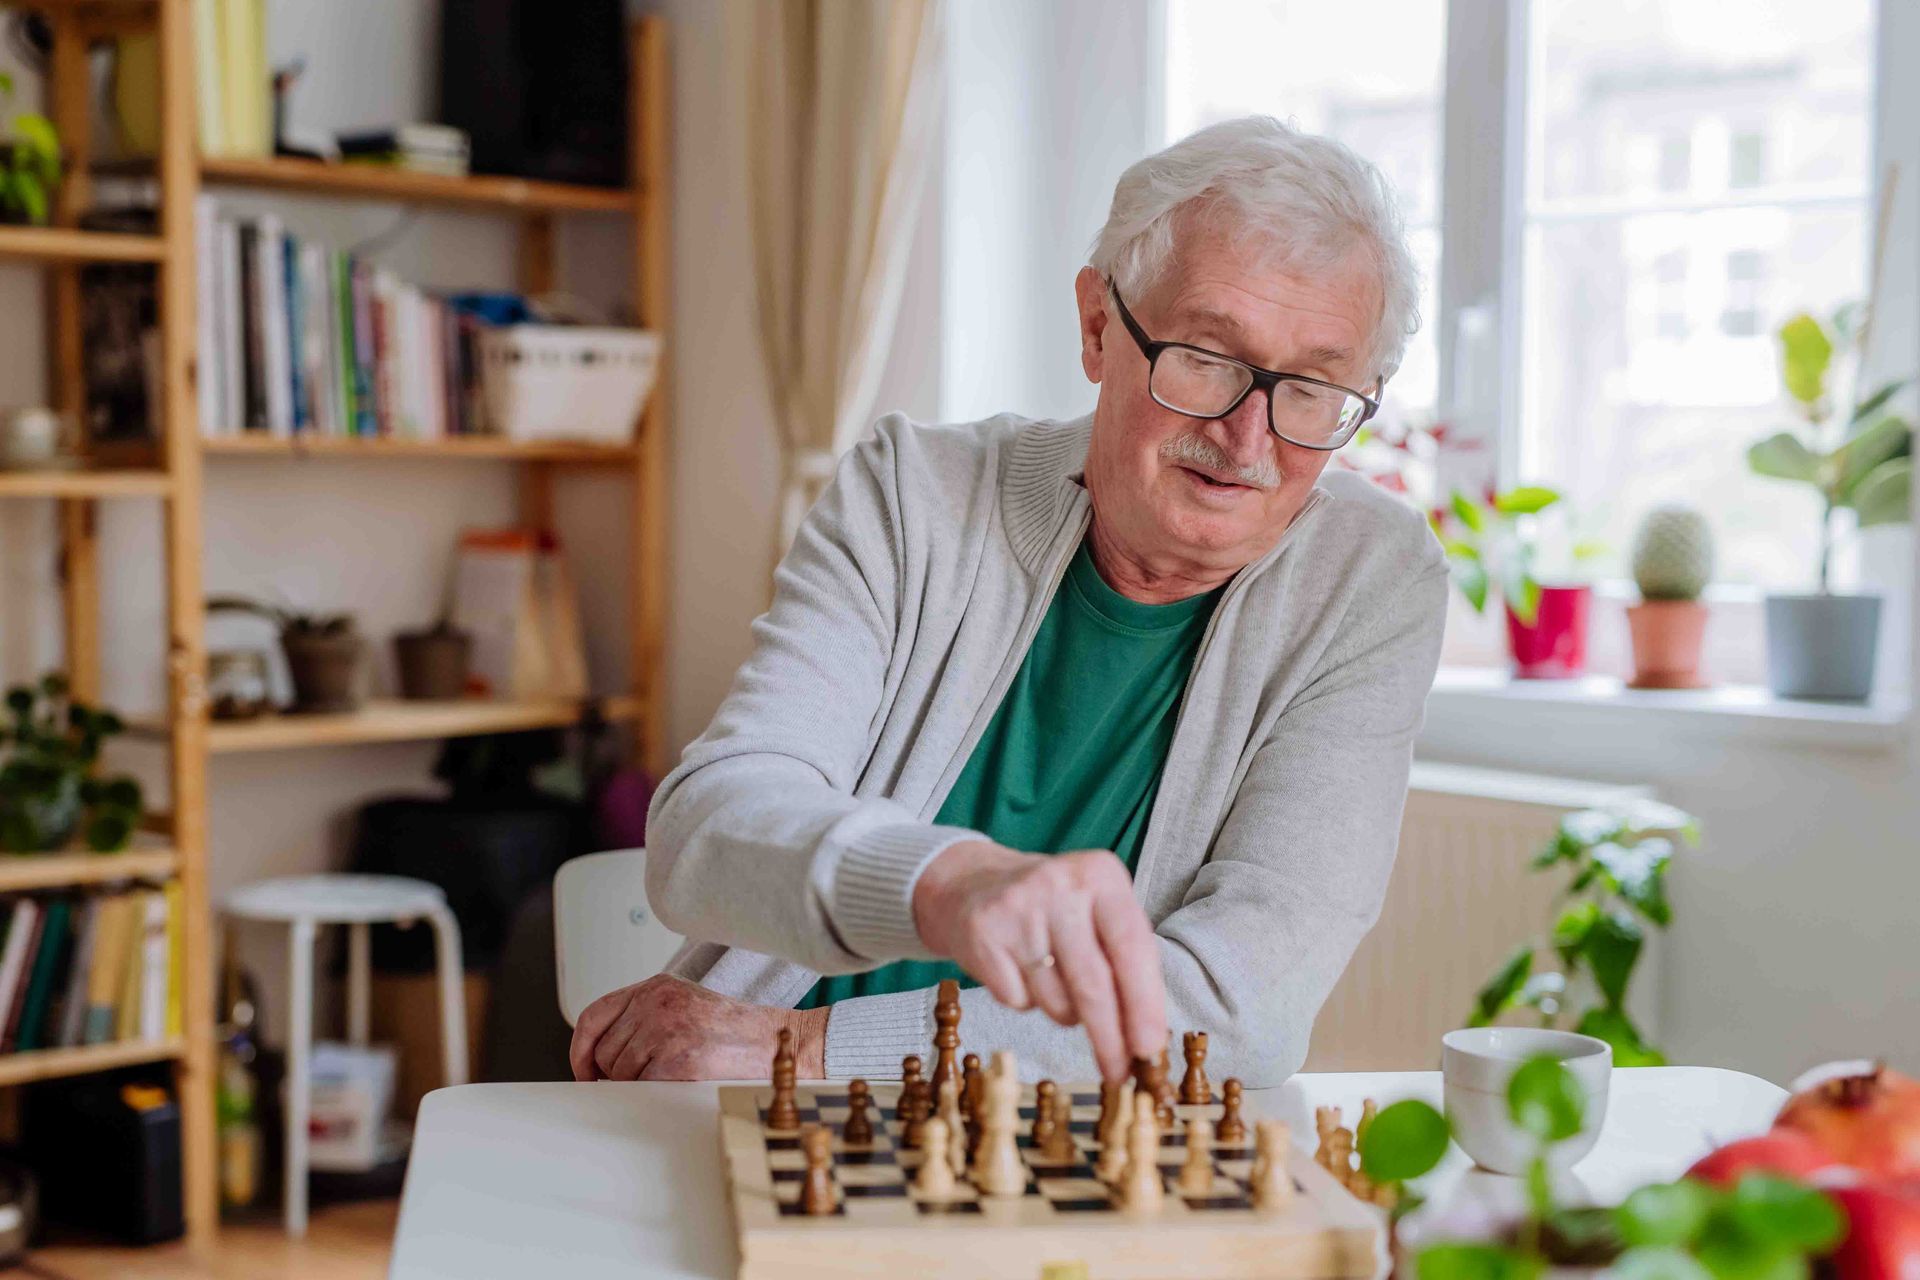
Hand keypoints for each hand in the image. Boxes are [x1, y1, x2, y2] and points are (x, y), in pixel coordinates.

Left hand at [569, 975, 828, 1080]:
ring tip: (674, 1076)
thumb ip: (643, 1018)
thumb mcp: (685, 1006)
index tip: (584, 1071)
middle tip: (648, 1078)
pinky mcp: (678, 1062)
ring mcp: (667, 1032)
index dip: (580, 1049)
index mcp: (656, 987)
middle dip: (616, 1074)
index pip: (593, 1016)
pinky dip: (653, 1095)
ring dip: (638, 1085)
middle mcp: (657, 1005)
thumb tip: (600, 1059)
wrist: (779, 1043)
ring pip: (618, 1074)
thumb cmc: (735, 1031)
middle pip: (603, 1052)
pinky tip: (679, 1085)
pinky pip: (640, 1089)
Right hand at [911, 840, 1165, 1080]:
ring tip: (1054, 980)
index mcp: (1101, 875)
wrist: (974, 884)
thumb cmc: (1056, 911)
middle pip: (1094, 984)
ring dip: (1065, 1012)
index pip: (1133, 948)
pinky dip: (1027, 1001)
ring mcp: (1017, 909)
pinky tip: (1020, 971)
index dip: (1145, 1005)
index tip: (1150, 1051)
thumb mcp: (1098, 913)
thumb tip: (1146, 1043)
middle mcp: (1060, 885)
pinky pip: (1019, 1000)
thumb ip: (1128, 963)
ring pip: (1057, 1001)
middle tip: (1120, 1074)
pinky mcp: (983, 934)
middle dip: (1110, 1039)